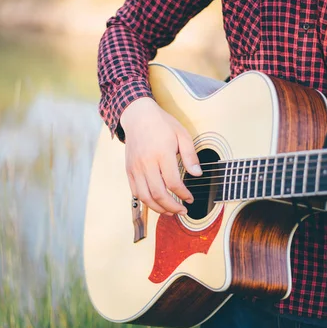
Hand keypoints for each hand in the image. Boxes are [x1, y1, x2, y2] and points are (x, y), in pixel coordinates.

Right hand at [120, 97, 201, 215]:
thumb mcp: (182, 135)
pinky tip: (156, 203)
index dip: (183, 195)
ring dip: (158, 208)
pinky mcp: (129, 170)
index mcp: (162, 154)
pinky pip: (135, 192)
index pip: (173, 183)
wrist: (138, 116)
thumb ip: (190, 156)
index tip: (190, 199)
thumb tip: (197, 174)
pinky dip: (146, 201)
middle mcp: (146, 163)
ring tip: (170, 212)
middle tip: (182, 211)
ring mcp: (135, 168)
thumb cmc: (162, 124)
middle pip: (158, 194)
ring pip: (145, 197)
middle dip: (172, 207)